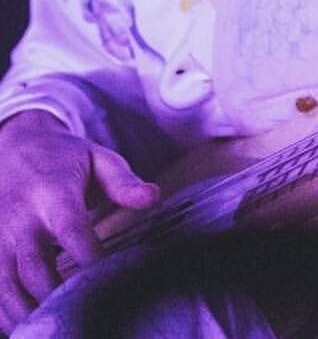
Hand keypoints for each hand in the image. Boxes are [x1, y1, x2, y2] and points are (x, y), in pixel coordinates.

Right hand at [0, 109, 157, 330]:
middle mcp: (21, 219)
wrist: (16, 145)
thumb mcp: (99, 159)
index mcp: (53, 194)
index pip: (71, 231)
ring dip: (26, 311)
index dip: (89, 257)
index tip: (110, 278)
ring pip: (6, 284)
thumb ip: (124, 182)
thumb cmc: (67, 158)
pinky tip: (24, 327)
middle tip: (82, 315)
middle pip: (35, 267)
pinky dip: (3, 311)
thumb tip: (153, 198)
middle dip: (55, 295)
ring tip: (51, 330)